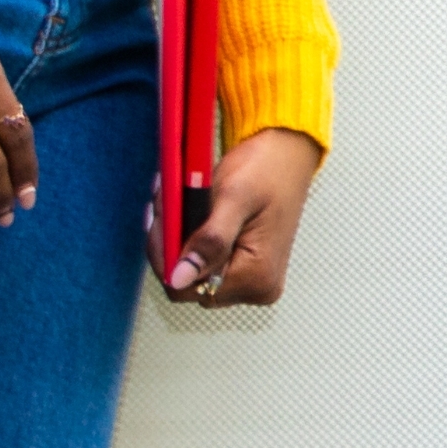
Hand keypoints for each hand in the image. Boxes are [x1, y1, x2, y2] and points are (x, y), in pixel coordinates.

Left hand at [175, 127, 319, 304]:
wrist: (286, 158)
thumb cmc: (265, 171)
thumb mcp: (233, 200)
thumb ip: (209, 242)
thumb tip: (180, 279)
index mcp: (257, 278)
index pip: (184, 288)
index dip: (163, 255)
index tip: (160, 217)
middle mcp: (256, 289)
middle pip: (183, 281)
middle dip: (168, 242)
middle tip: (166, 202)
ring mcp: (251, 282)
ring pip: (188, 270)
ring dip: (175, 237)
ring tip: (178, 202)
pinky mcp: (244, 269)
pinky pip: (201, 261)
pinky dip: (188, 237)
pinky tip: (189, 212)